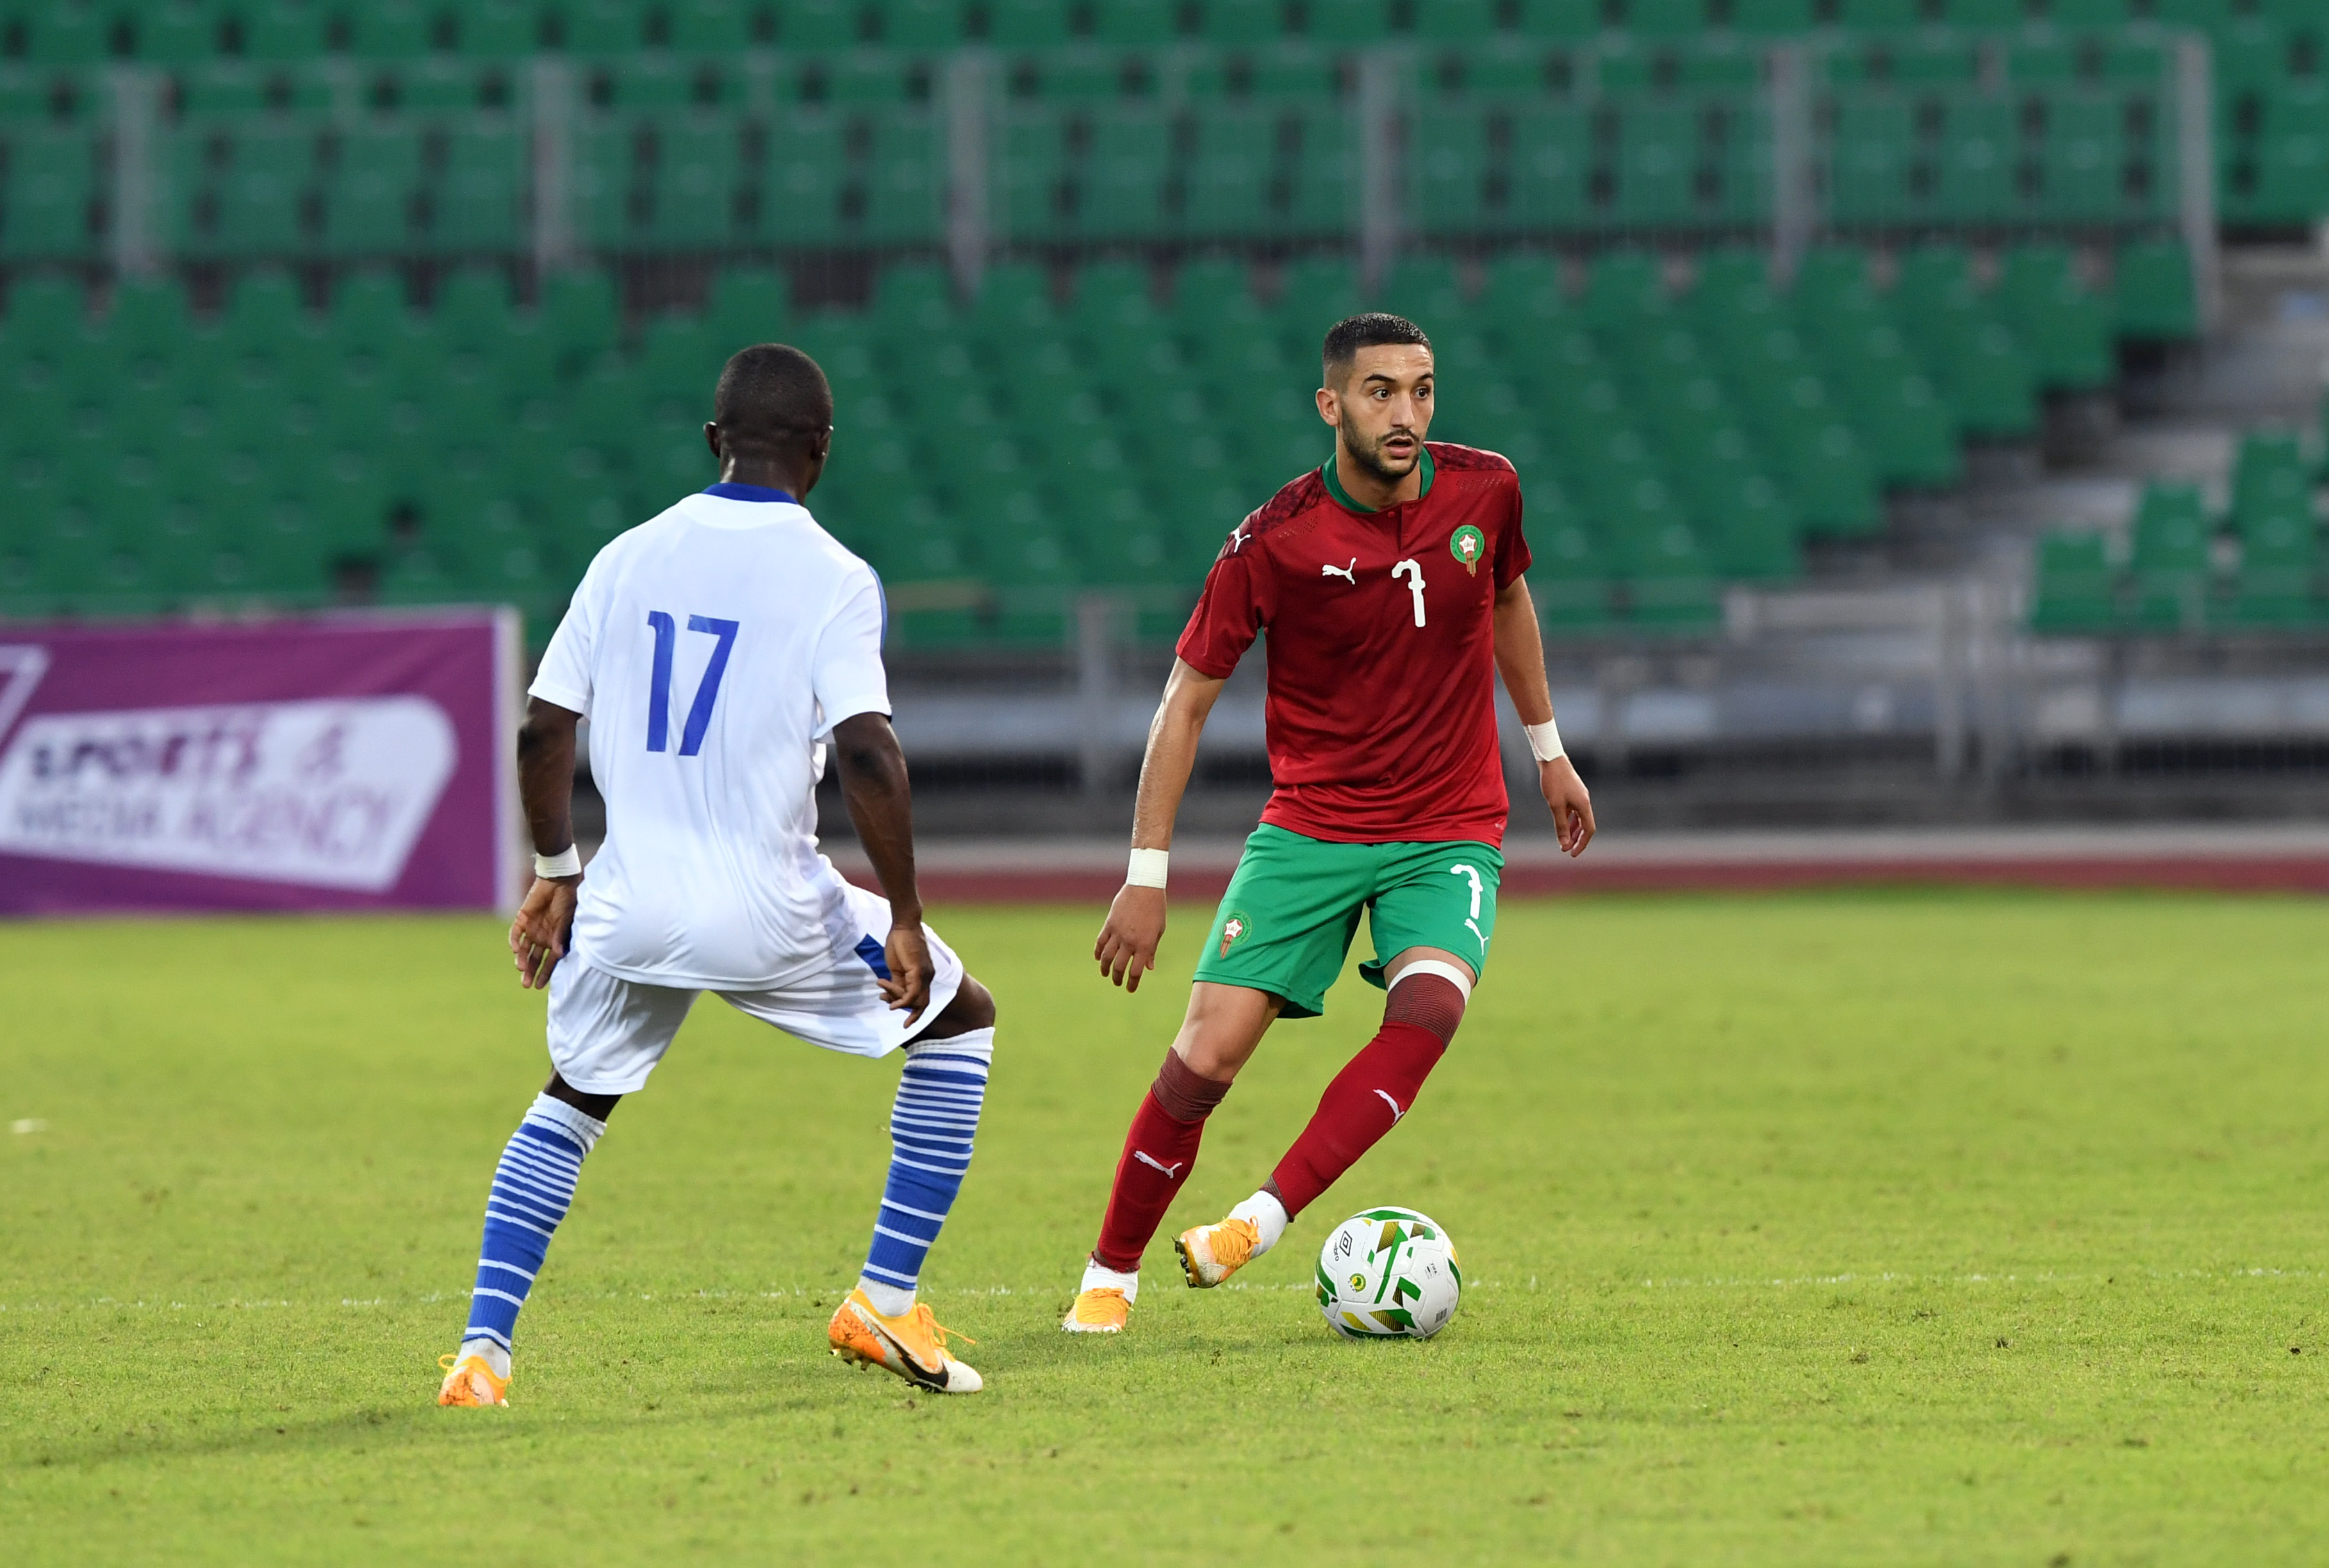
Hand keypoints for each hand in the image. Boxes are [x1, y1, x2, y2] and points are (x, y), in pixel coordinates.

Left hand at [509, 875, 579, 989]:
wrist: (557, 882)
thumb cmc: (567, 901)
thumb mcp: (566, 920)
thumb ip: (560, 936)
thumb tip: (559, 954)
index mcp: (555, 940)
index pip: (550, 961)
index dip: (546, 974)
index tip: (540, 986)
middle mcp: (543, 937)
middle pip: (535, 959)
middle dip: (531, 972)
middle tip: (526, 985)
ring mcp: (532, 929)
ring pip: (523, 950)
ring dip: (522, 960)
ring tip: (521, 969)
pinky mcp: (522, 920)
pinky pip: (515, 934)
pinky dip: (515, 942)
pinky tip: (516, 950)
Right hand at [879, 921, 934, 1025]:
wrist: (903, 926)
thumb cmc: (899, 942)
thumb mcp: (897, 967)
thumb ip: (897, 981)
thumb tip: (892, 995)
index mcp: (924, 975)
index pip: (922, 998)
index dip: (915, 1011)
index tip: (905, 1020)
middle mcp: (928, 977)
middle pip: (923, 1003)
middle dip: (914, 1016)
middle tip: (903, 1022)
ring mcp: (925, 975)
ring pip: (916, 1000)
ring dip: (898, 1002)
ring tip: (883, 996)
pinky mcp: (918, 972)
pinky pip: (912, 993)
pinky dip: (902, 1001)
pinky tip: (891, 1002)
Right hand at [1095, 884, 1166, 991]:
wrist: (1145, 887)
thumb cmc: (1156, 909)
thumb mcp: (1159, 930)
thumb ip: (1152, 950)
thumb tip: (1149, 968)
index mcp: (1145, 945)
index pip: (1136, 972)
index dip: (1132, 983)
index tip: (1130, 989)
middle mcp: (1130, 941)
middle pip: (1120, 967)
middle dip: (1118, 978)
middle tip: (1117, 983)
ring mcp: (1118, 933)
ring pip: (1106, 956)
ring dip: (1104, 968)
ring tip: (1104, 973)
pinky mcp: (1109, 924)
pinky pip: (1100, 941)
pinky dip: (1097, 951)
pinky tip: (1097, 958)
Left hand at [1541, 755, 1595, 856]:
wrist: (1551, 759)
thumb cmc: (1554, 781)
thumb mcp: (1555, 806)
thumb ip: (1561, 825)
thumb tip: (1564, 843)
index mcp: (1584, 805)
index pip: (1589, 830)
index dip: (1582, 843)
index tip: (1572, 853)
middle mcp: (1584, 801)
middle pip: (1585, 825)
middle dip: (1576, 839)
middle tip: (1566, 849)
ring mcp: (1579, 796)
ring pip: (1579, 818)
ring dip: (1572, 830)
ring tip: (1563, 840)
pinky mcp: (1572, 792)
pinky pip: (1573, 810)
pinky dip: (1568, 819)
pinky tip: (1561, 823)